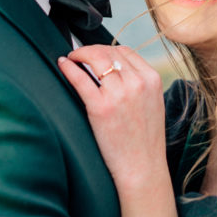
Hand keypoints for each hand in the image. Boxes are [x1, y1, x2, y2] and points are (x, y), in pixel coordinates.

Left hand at [58, 45, 167, 191]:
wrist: (143, 167)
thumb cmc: (145, 140)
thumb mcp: (152, 103)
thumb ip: (139, 84)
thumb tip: (114, 69)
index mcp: (151, 80)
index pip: (125, 51)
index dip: (107, 49)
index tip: (96, 53)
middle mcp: (137, 82)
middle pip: (109, 51)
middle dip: (91, 49)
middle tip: (79, 55)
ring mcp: (119, 94)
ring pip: (95, 59)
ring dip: (80, 54)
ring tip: (72, 59)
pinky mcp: (101, 107)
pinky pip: (81, 79)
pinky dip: (69, 68)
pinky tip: (63, 64)